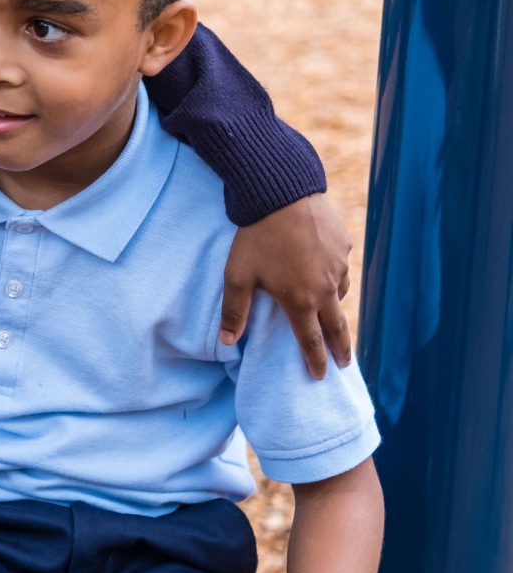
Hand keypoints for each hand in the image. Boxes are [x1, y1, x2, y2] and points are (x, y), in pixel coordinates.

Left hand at [220, 193, 351, 379]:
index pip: (311, 341)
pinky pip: (341, 266)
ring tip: (332, 316)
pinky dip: (336, 276)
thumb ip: (234, 311)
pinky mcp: (343, 244)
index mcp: (300, 300)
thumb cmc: (256, 238)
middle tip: (345, 364)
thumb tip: (227, 342)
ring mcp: (338, 265)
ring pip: (341, 293)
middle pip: (337, 326)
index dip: (315, 361)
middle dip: (341, 348)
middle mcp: (326, 288)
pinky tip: (327, 272)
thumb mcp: (238, 276)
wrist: (282, 195)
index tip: (320, 377)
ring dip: (337, 308)